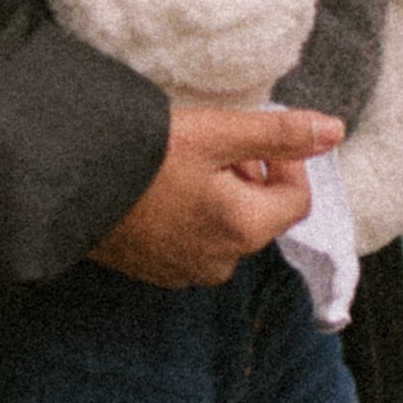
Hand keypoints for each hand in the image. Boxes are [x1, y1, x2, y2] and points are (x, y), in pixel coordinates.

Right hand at [91, 103, 339, 287]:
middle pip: (261, 214)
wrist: (67, 183)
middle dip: (247, 178)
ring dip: (218, 198)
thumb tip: (334, 131)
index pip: (297, 197)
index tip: (249, 140)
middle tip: (209, 149)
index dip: (282, 162)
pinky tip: (159, 191)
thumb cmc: (141, 156)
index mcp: (244, 229)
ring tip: (180, 168)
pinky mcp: (158, 272)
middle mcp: (221, 262)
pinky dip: (189, 216)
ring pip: (227, 228)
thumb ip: (279, 134)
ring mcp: (187, 272)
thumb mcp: (216, 132)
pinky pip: (193, 242)